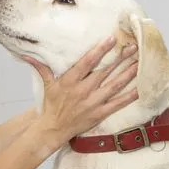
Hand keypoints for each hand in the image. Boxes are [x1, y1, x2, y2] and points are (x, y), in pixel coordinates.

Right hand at [24, 36, 138, 148]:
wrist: (54, 129)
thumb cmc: (51, 105)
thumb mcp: (47, 85)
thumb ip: (41, 68)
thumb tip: (28, 55)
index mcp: (70, 81)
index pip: (86, 63)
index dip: (100, 51)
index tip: (112, 39)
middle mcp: (82, 91)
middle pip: (105, 72)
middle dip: (120, 58)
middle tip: (133, 46)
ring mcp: (92, 103)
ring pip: (114, 86)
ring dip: (128, 74)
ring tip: (139, 62)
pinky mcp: (99, 114)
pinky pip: (117, 104)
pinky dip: (129, 96)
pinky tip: (140, 88)